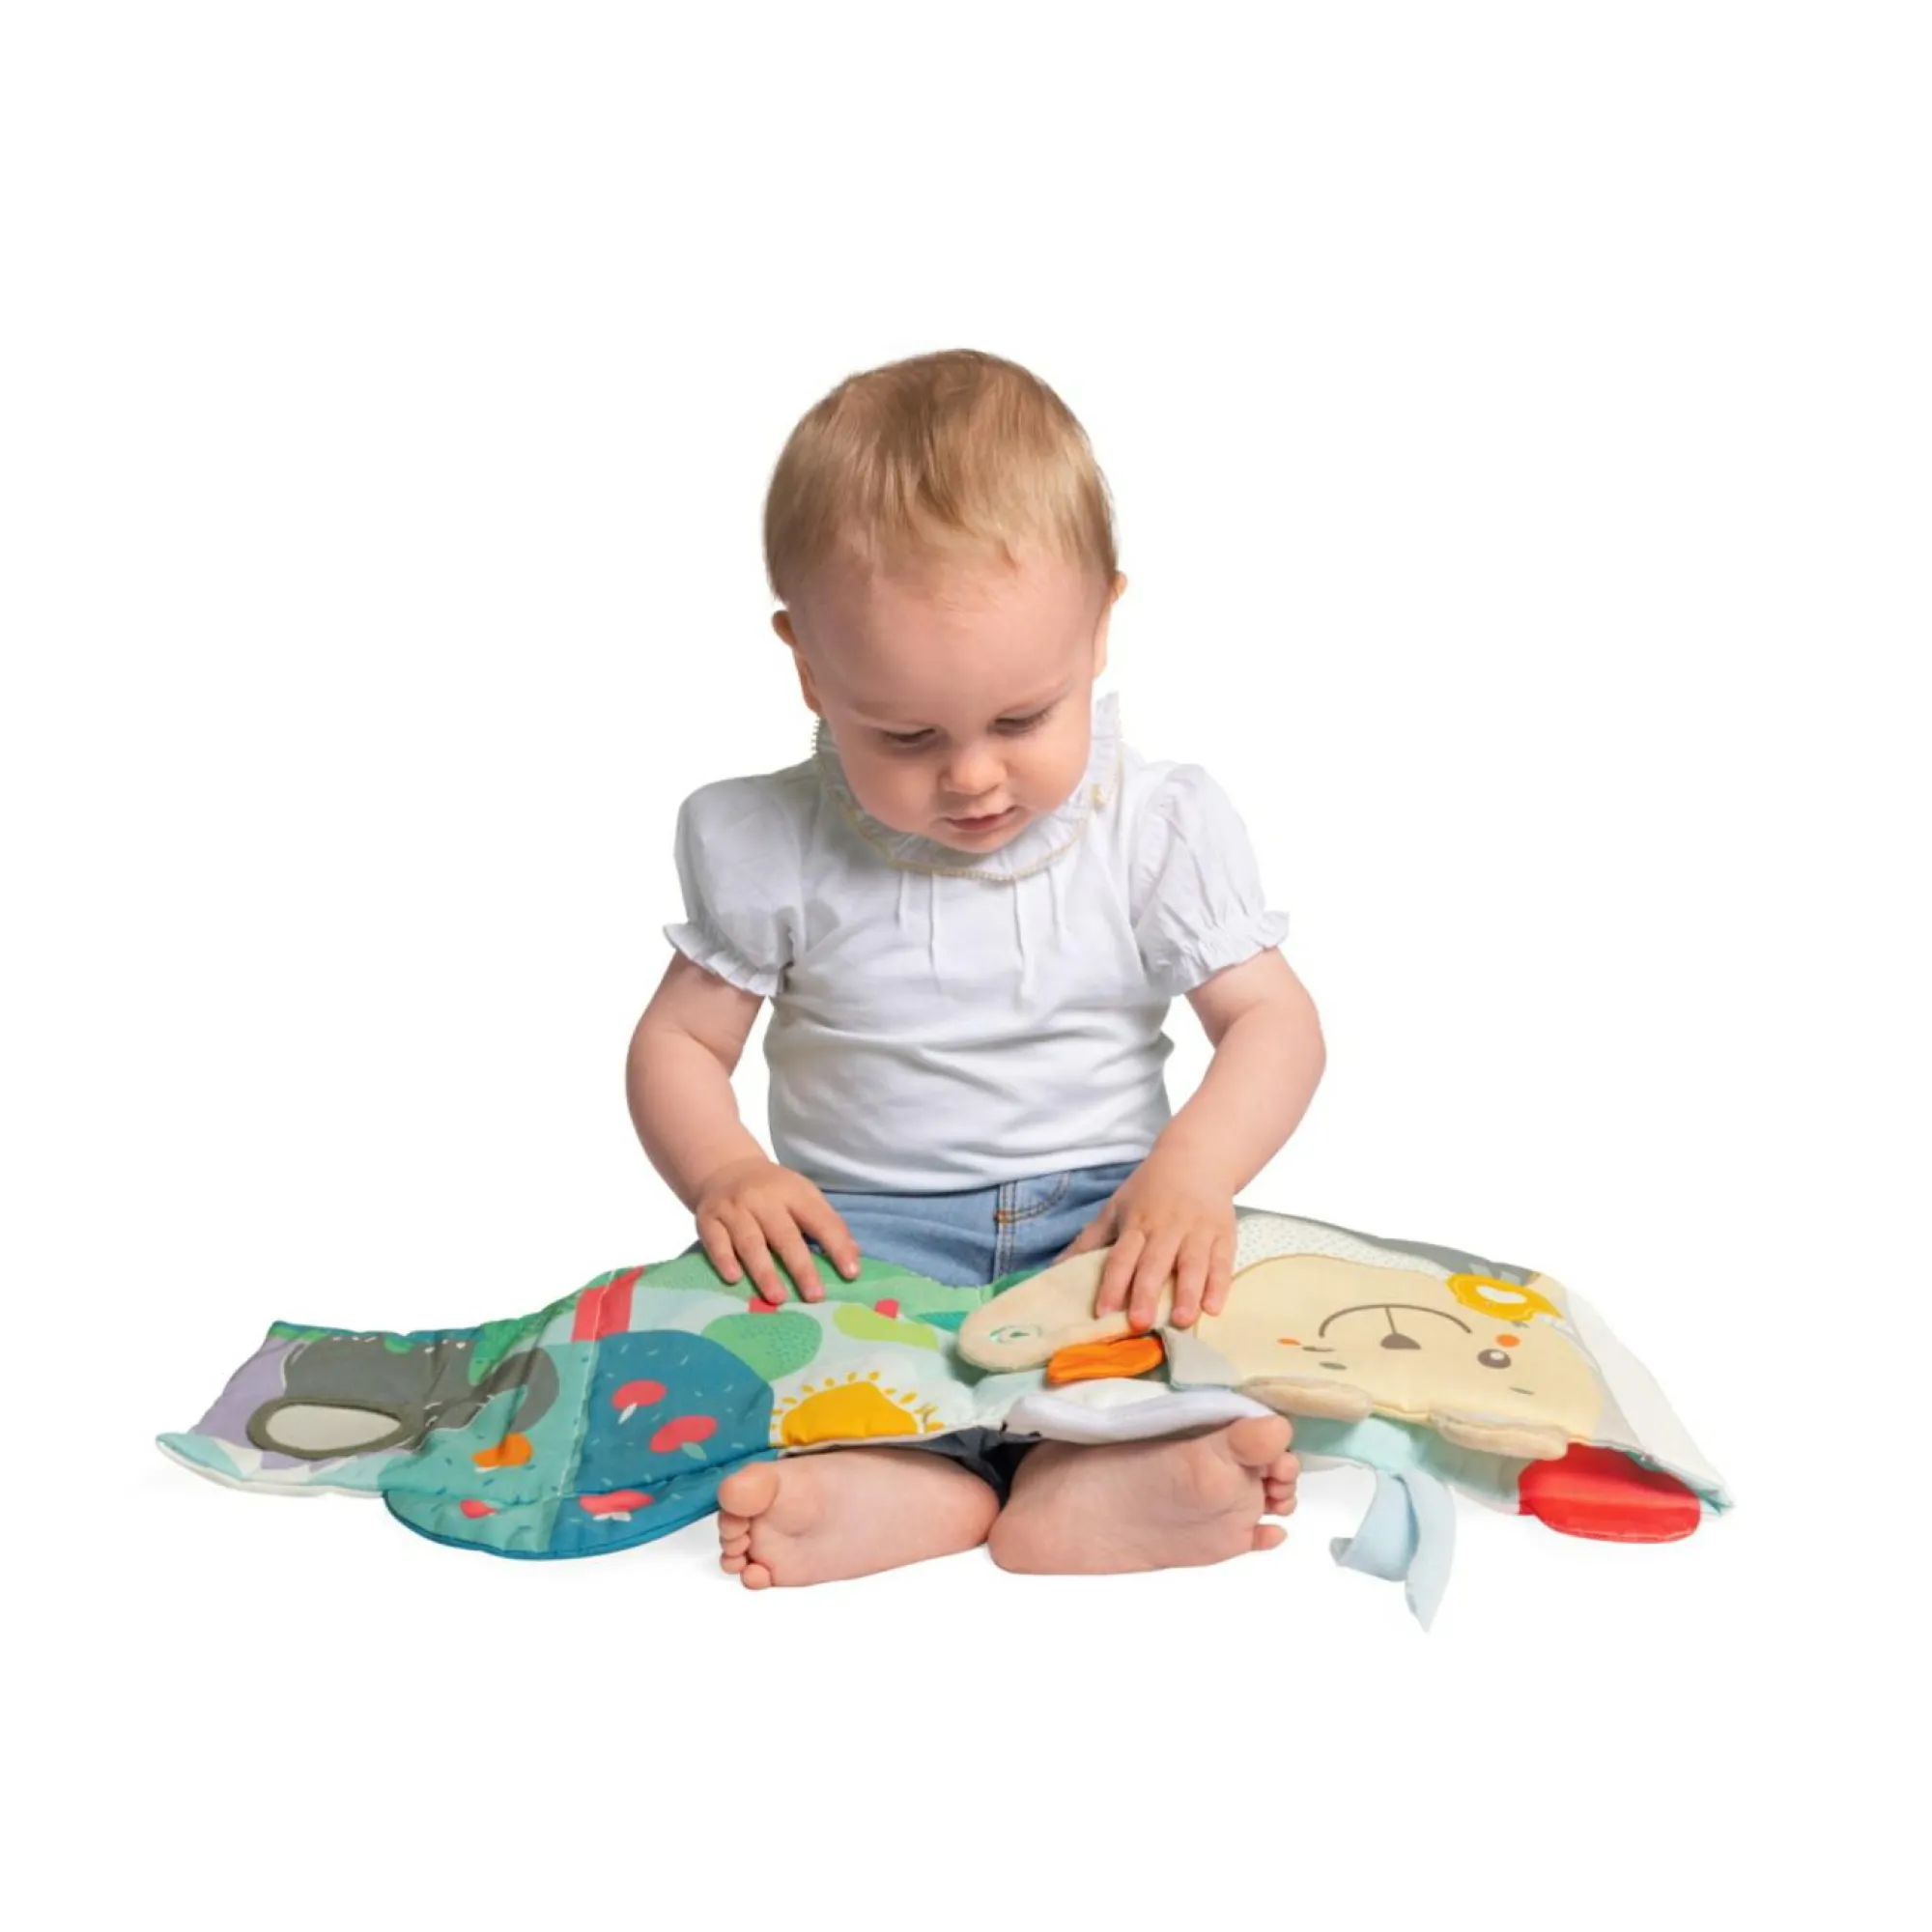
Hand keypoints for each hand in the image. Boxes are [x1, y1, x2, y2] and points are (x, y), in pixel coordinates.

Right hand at [692, 1156, 860, 1304]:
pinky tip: (734, 1279)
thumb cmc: (773, 1191)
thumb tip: (853, 1257)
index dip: (837, 1246)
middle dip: (801, 1267)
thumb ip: (826, 1223)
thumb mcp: (803, 1196)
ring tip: (778, 1298)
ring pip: (750, 1242)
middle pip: (784, 1235)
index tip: (851, 1274)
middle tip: (815, 1296)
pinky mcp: (707, 1219)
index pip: (820, 1220)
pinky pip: (715, 1242)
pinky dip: (724, 1260)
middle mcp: (763, 1199)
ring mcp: (733, 1209)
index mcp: (793, 1192)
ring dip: (765, 1272)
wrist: (724, 1169)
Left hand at [1055, 1151, 1236, 1332]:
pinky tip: (1213, 1308)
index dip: (1112, 1284)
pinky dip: (1219, 1286)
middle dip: (1146, 1293)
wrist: (1197, 1158)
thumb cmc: (1151, 1188)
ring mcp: (1197, 1231)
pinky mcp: (1223, 1235)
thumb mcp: (1117, 1207)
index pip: (1121, 1257)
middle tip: (1139, 1323)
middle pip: (1154, 1263)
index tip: (1103, 1311)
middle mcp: (1167, 1228)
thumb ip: (1090, 1240)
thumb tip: (1055, 1268)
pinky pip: (1222, 1262)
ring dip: (1186, 1293)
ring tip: (1180, 1320)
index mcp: (1137, 1223)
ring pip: (1191, 1264)